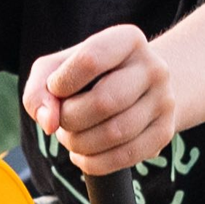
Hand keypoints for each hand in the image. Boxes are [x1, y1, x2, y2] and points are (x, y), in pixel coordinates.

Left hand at [24, 24, 175, 176]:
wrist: (140, 88)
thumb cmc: (91, 76)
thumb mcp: (60, 68)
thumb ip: (40, 88)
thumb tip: (48, 122)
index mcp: (128, 40)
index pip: (90, 59)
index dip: (62, 82)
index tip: (56, 90)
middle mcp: (153, 68)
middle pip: (104, 102)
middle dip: (70, 119)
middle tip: (62, 121)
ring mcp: (164, 101)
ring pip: (114, 134)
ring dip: (80, 144)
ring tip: (71, 137)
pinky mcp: (164, 132)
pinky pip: (124, 157)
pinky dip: (93, 163)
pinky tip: (83, 155)